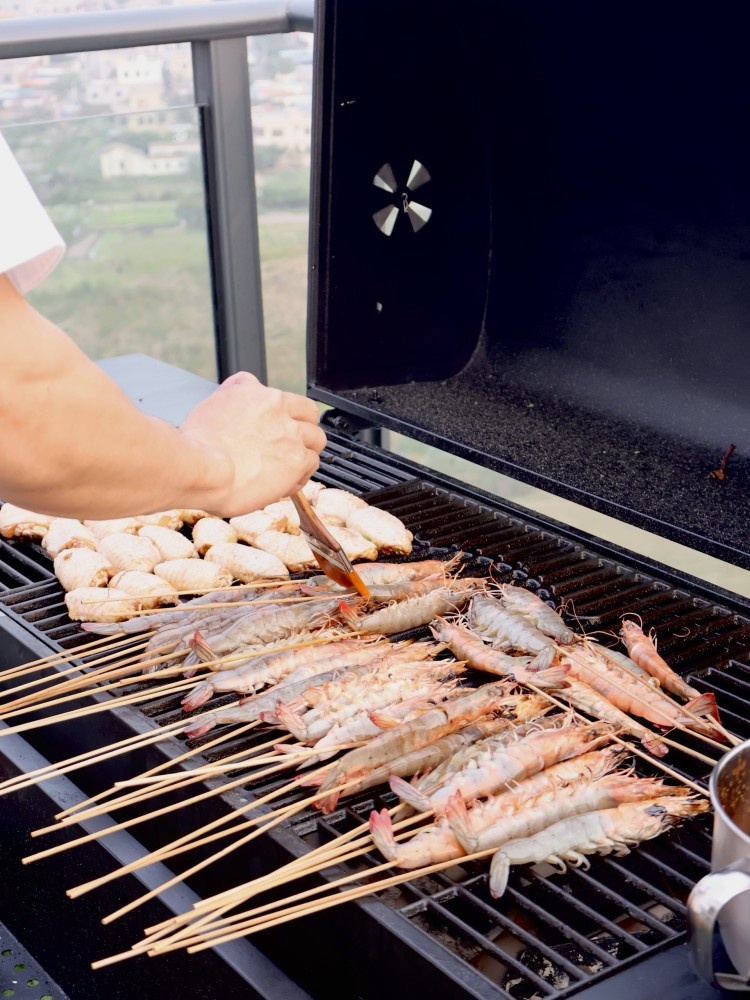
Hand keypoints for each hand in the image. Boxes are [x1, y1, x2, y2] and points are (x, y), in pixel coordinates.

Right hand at [178, 371, 326, 515]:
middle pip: (310, 416)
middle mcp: (280, 411)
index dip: (291, 416)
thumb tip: (242, 385)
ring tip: (287, 469)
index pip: (290, 400)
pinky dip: (300, 476)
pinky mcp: (297, 460)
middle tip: (289, 447)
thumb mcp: (214, 402)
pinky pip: (311, 466)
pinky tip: (283, 484)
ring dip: (304, 454)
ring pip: (315, 441)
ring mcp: (291, 435)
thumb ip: (234, 392)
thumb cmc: (198, 444)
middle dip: (303, 431)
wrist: (201, 467)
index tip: (284, 427)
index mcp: (260, 396)